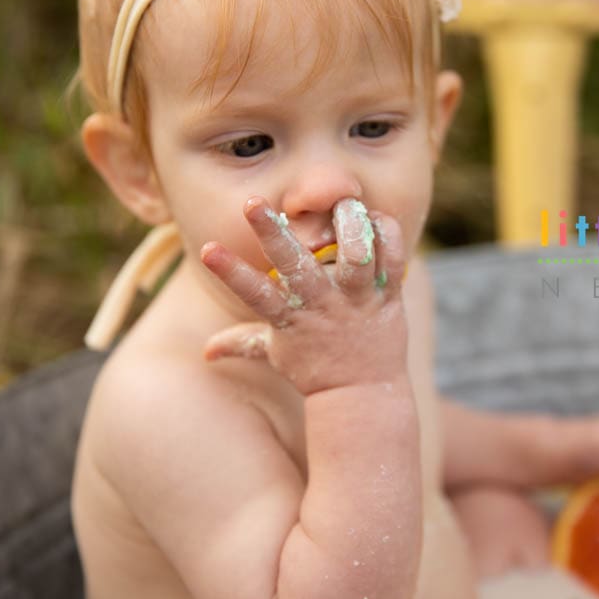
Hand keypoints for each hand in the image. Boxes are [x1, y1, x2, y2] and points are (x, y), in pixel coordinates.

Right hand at [199, 196, 408, 395]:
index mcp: (290, 317)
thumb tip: (206, 352)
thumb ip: (242, 342)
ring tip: (344, 203)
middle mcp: (322, 304)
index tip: (207, 249)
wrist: (362, 395)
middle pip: (295, 265)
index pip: (253, 292)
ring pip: (356, 256)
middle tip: (252, 202)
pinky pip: (392, 258)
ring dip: (351, 227)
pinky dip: (388, 234)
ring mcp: (357, 299)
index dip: (229, 271)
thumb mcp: (275, 354)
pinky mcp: (388, 296)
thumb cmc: (315, 368)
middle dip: (272, 233)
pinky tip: (377, 218)